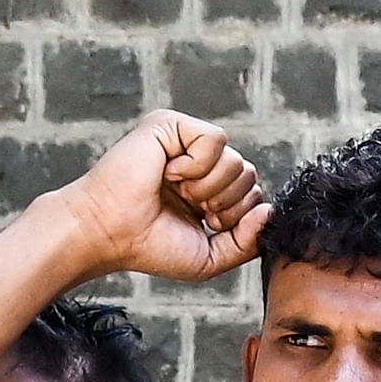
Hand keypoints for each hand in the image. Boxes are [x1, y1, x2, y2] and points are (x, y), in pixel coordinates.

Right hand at [48, 114, 269, 285]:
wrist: (111, 233)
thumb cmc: (149, 245)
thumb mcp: (211, 256)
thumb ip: (248, 240)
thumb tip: (269, 210)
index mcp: (206, 189)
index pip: (252, 194)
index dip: (237, 215)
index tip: (205, 223)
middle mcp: (197, 163)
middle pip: (249, 174)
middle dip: (226, 202)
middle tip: (190, 208)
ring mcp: (183, 143)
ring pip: (236, 159)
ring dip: (209, 188)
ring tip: (177, 192)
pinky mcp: (169, 125)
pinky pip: (215, 139)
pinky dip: (197, 165)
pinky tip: (170, 174)